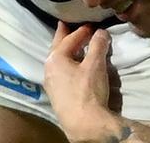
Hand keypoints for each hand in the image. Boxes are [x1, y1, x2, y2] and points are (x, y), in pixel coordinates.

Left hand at [45, 22, 122, 138]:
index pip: (69, 38)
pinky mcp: (56, 94)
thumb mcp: (95, 64)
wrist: (84, 124)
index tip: (92, 25)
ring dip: (66, 51)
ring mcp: (50, 83)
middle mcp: (48, 69)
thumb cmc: (88, 91)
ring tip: (73, 45)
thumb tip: (101, 32)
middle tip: (65, 24)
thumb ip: (98, 45)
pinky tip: (73, 67)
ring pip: (57, 60)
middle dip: (64, 36)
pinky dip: (66, 63)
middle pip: (57, 47)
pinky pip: (60, 72)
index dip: (82, 30)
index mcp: (55, 58)